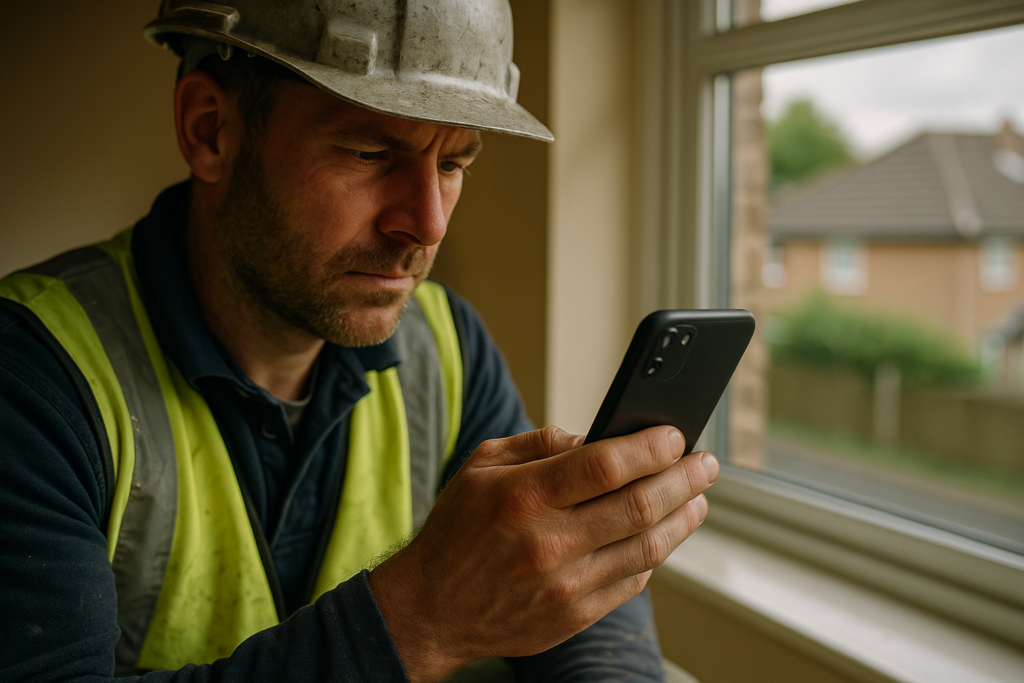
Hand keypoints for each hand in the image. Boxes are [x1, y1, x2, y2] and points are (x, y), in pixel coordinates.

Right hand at [368, 425, 718, 681]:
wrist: (430, 609)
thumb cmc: (457, 530)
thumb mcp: (482, 467)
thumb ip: (541, 444)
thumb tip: (598, 437)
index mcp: (523, 496)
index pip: (606, 464)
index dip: (651, 446)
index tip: (676, 434)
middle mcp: (548, 543)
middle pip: (640, 505)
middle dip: (684, 479)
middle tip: (705, 463)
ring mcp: (565, 586)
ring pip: (648, 548)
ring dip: (683, 518)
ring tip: (698, 498)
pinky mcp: (574, 617)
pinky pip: (632, 582)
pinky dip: (655, 555)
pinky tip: (663, 534)